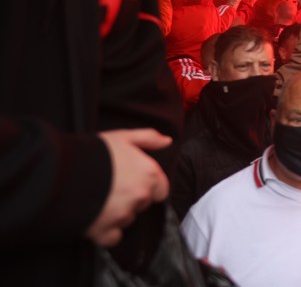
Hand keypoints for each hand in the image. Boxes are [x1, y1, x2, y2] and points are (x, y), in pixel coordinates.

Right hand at [87, 129, 171, 246]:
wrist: (60, 172)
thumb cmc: (94, 152)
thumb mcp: (123, 137)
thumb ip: (148, 138)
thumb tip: (167, 141)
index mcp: (148, 174)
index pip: (161, 189)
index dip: (148, 186)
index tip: (132, 181)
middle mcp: (141, 196)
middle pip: (143, 204)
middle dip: (131, 198)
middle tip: (111, 188)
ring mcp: (124, 215)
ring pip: (128, 220)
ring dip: (118, 214)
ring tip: (99, 200)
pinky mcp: (105, 231)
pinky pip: (113, 237)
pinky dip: (106, 232)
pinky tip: (96, 218)